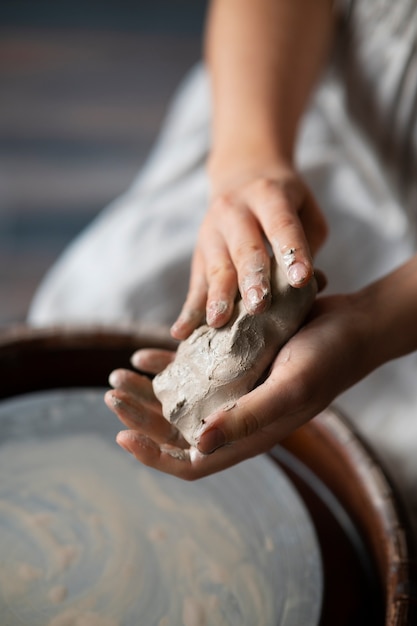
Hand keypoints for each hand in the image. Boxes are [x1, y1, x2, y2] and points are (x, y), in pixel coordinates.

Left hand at [105, 291, 372, 479]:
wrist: (350, 326)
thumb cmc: (327, 360)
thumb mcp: (289, 389)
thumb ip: (246, 417)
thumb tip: (196, 445)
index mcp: (249, 436)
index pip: (193, 463)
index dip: (155, 456)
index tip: (122, 436)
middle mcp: (236, 417)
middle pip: (176, 429)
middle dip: (141, 415)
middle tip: (113, 394)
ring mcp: (232, 390)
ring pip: (178, 399)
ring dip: (146, 391)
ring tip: (117, 375)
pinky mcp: (232, 364)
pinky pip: (190, 370)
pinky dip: (165, 365)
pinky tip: (143, 355)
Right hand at [170, 168, 327, 339]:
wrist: (241, 176)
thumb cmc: (284, 204)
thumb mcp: (305, 211)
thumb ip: (309, 245)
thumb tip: (313, 286)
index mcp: (268, 196)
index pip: (282, 226)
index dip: (292, 252)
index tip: (302, 280)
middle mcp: (235, 211)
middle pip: (245, 248)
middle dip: (252, 279)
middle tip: (260, 306)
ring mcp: (211, 232)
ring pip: (217, 268)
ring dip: (218, 297)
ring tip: (219, 322)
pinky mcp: (199, 254)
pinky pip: (195, 285)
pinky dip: (189, 310)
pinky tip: (181, 331)